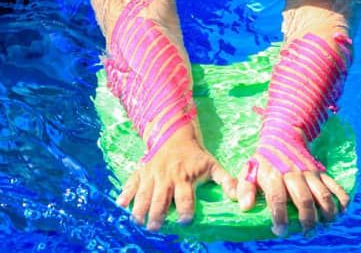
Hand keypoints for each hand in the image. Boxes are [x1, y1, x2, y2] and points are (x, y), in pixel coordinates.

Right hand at [117, 123, 236, 230]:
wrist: (174, 134)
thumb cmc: (195, 155)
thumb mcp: (212, 165)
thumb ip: (226, 181)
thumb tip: (240, 198)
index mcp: (184, 178)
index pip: (185, 197)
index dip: (186, 211)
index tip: (185, 221)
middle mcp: (167, 177)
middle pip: (160, 198)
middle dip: (157, 214)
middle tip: (155, 227)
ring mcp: (152, 174)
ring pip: (144, 193)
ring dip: (140, 208)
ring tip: (139, 222)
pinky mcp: (142, 171)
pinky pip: (132, 182)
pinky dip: (126, 192)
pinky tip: (120, 204)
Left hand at [237, 153, 348, 236]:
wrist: (284, 135)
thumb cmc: (265, 159)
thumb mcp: (250, 169)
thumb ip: (244, 188)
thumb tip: (245, 207)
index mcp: (274, 175)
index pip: (277, 198)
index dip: (279, 217)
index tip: (280, 231)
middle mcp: (294, 174)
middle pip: (304, 200)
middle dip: (307, 220)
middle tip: (306, 233)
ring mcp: (310, 173)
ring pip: (323, 196)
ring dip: (326, 214)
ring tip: (323, 226)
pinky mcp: (321, 172)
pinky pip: (336, 187)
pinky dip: (341, 201)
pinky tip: (340, 213)